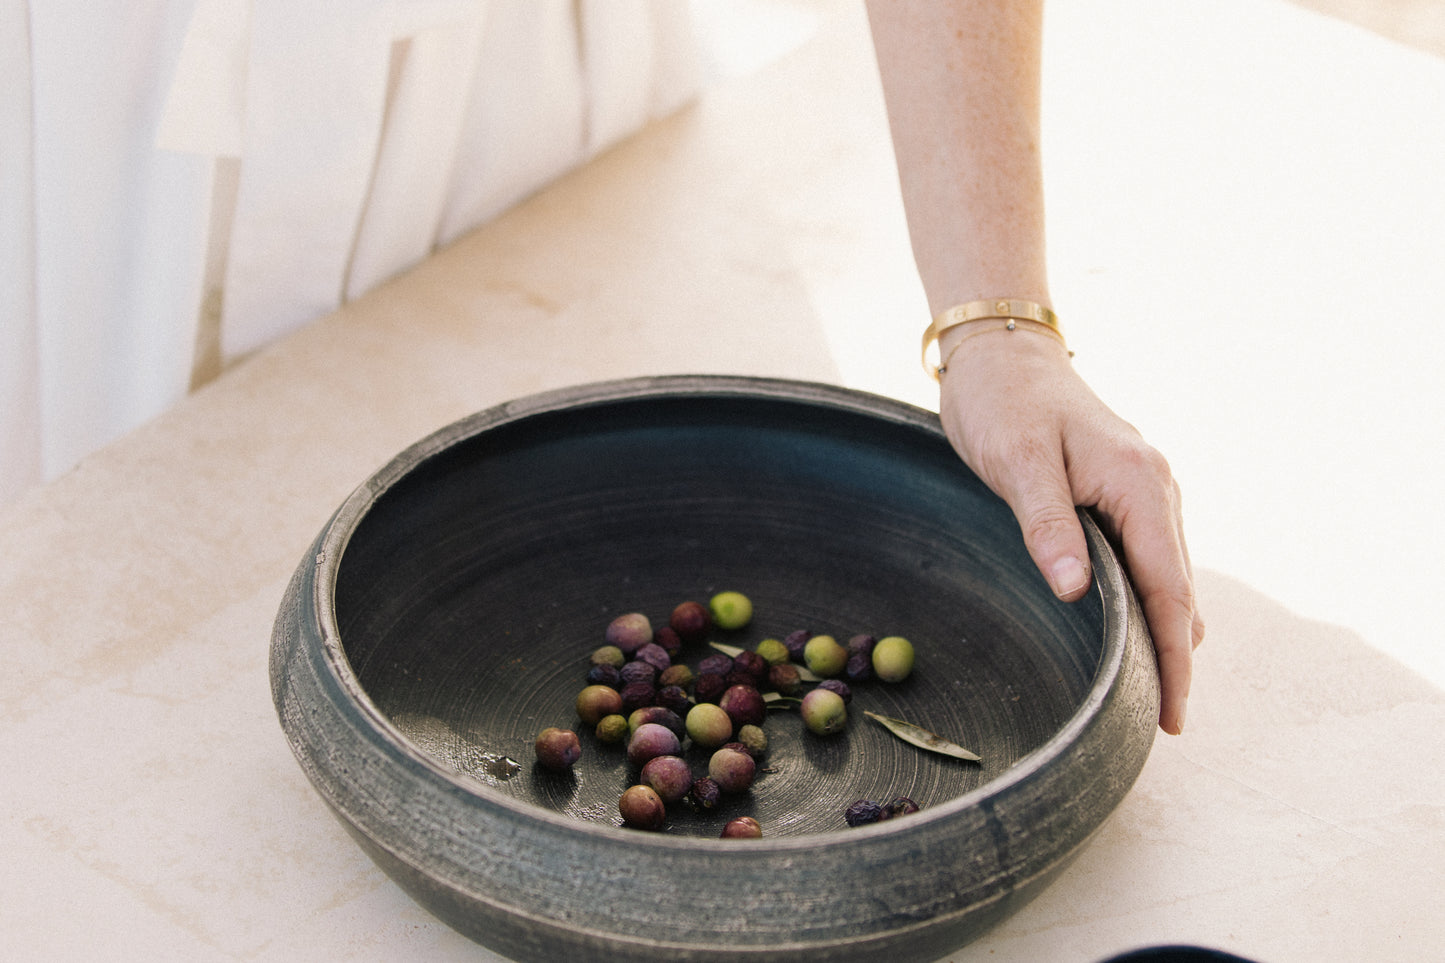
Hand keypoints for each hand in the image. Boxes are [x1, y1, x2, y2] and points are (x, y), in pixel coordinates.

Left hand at [936, 326, 1203, 734]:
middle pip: (1178, 590)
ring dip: (1166, 633)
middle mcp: (1156, 489)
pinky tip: (1135, 632)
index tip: (1174, 715)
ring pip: (1168, 577)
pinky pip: (1150, 558)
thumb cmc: (1002, 401)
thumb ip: (1048, 523)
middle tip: (1163, 723)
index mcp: (1139, 484)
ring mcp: (1144, 490)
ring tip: (1151, 694)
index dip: (1175, 658)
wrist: (1002, 349)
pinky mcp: (1123, 492)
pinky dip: (1151, 602)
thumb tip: (1079, 591)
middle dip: (1177, 658)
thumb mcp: (1017, 460)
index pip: (1169, 590)